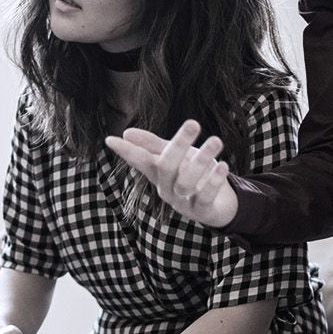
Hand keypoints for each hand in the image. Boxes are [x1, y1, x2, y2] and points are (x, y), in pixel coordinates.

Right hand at [105, 120, 239, 228]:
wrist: (220, 204)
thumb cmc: (194, 175)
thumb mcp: (176, 156)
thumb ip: (153, 145)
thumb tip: (126, 133)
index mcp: (159, 173)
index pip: (140, 160)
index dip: (126, 152)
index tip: (110, 139)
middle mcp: (167, 188)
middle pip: (166, 167)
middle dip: (179, 144)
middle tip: (193, 122)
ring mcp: (183, 202)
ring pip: (186, 182)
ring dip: (201, 160)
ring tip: (216, 140)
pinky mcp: (202, 211)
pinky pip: (205, 197)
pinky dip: (213, 182)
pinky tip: (222, 166)